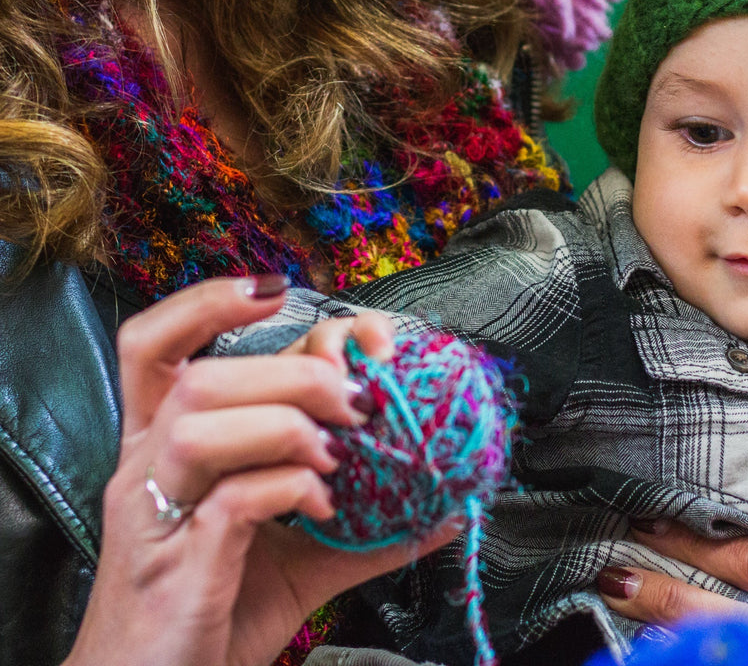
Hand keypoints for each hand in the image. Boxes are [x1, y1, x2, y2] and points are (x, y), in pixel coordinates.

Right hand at [65, 276, 459, 665]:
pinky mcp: (174, 564)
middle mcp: (147, 468)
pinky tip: (323, 505)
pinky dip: (289, 484)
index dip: (208, 303)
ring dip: (288, 418)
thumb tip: (446, 501)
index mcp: (165, 447)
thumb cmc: (221, 611)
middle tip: (358, 398)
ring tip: (341, 452)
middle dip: (293, 369)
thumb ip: (365, 522)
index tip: (280, 290)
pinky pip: (231, 496)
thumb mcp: (300, 556)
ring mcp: (154, 514)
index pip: (153, 346)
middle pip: (201, 374)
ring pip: (200, 417)